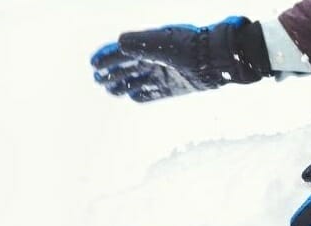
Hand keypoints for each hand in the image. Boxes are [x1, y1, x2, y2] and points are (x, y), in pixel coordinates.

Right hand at [91, 16, 271, 101]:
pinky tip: (131, 97)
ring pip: (139, 80)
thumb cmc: (191, 47)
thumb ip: (141, 43)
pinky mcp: (175, 87)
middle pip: (129, 66)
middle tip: (97, 79)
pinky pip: (154, 92)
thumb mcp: (163, 43)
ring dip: (123, 84)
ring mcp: (166, 73)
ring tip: (109, 89)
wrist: (217, 60)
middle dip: (112, 71)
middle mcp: (157, 58)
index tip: (93, 63)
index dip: (107, 56)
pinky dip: (143, 94)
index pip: (123, 51)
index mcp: (151, 44)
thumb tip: (119, 43)